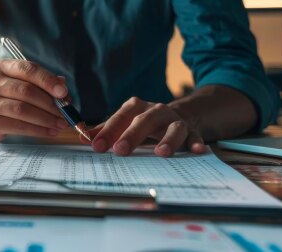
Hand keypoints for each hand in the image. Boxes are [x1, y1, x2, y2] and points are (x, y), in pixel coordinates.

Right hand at [0, 59, 69, 141]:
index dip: (47, 80)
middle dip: (50, 103)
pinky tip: (50, 131)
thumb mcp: (27, 84)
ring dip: (45, 118)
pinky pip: (18, 126)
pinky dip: (38, 130)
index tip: (64, 92)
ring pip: (22, 109)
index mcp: (3, 67)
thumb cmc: (12, 97)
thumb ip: (45, 85)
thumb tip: (64, 92)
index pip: (28, 69)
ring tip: (60, 124)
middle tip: (66, 114)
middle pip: (26, 91)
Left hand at [81, 97, 206, 156]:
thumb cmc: (144, 122)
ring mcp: (175, 121)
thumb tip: (84, 139)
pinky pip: (195, 136)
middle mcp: (156, 111)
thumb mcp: (125, 123)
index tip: (96, 146)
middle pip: (144, 120)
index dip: (108, 131)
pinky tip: (197, 150)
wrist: (178, 115)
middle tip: (120, 150)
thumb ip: (106, 131)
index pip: (121, 118)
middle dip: (132, 135)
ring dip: (168, 139)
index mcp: (137, 108)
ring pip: (173, 127)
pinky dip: (197, 142)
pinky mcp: (192, 131)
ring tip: (162, 152)